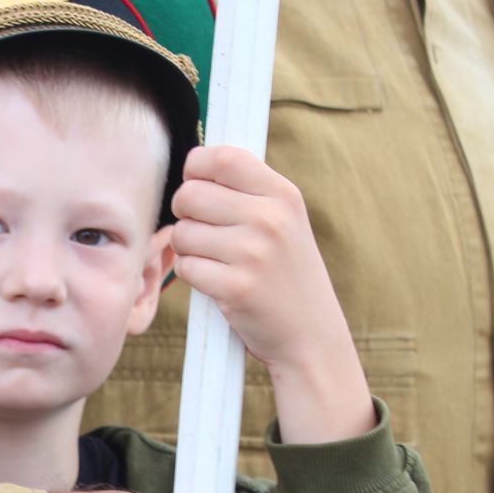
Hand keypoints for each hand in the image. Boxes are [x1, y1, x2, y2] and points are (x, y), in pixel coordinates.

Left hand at [169, 146, 372, 443]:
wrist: (311, 334)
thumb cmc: (286, 273)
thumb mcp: (285, 220)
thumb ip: (247, 189)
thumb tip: (194, 160)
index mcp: (283, 194)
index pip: (220, 157)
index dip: (195, 168)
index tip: (198, 184)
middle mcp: (270, 219)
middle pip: (189, 195)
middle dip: (185, 213)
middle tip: (205, 231)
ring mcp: (253, 253)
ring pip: (182, 233)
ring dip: (189, 248)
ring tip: (217, 260)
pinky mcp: (235, 287)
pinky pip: (186, 266)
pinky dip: (193, 274)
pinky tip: (217, 282)